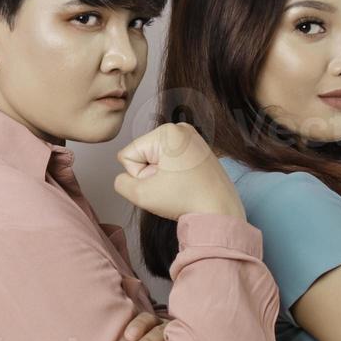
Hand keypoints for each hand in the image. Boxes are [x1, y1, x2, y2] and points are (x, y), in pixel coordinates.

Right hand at [114, 123, 243, 220]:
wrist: (220, 212)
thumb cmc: (186, 201)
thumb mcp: (140, 195)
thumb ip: (120, 182)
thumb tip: (125, 177)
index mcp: (166, 131)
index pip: (128, 155)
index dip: (139, 176)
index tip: (161, 184)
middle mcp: (180, 128)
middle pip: (142, 155)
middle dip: (151, 174)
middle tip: (172, 185)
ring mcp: (192, 137)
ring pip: (155, 159)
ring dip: (161, 176)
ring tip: (180, 184)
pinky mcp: (198, 149)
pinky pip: (170, 161)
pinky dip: (174, 174)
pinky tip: (187, 182)